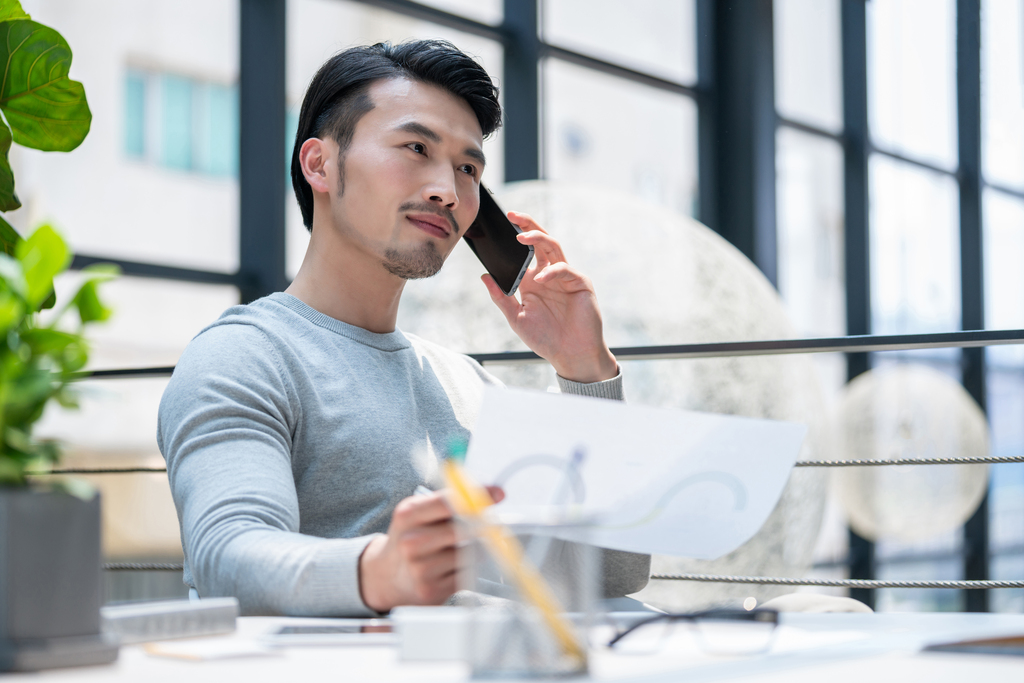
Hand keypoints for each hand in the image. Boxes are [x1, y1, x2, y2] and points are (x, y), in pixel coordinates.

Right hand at [358, 486, 503, 612]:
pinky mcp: (431, 590)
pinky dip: (469, 567)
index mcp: (407, 515)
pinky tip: (456, 565)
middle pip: (461, 529)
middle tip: (491, 524)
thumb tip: (490, 494)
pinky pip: (465, 574)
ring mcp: (420, 568)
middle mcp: (410, 542)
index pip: (447, 501)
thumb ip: (448, 502)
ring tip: (466, 547)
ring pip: (468, 553)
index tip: (497, 494)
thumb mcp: (418, 513)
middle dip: (481, 526)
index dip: (476, 497)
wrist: (387, 576)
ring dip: (477, 549)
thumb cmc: (411, 538)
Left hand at [482, 211, 617, 382]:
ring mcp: (566, 277)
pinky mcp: (580, 283)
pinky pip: (566, 269)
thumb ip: (501, 297)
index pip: (525, 251)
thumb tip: (484, 276)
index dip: (516, 235)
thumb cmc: (546, 339)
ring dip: (538, 239)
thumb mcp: (516, 318)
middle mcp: (550, 274)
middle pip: (540, 241)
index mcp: (534, 280)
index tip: (501, 224)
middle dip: (527, 226)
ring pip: (554, 247)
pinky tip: (541, 277)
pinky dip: (553, 271)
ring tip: (521, 238)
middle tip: (513, 215)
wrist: (571, 356)